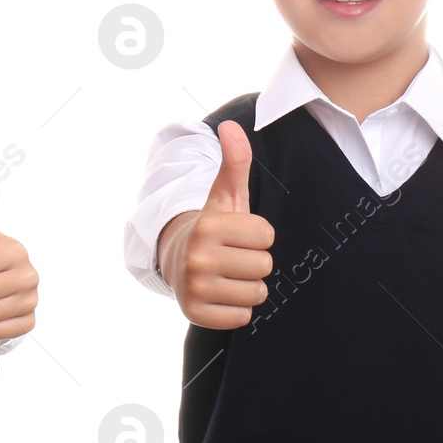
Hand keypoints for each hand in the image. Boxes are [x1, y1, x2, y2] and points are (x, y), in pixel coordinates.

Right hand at [157, 120, 273, 328]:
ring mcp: (194, 288)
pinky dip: (236, 309)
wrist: (177, 259)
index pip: (266, 235)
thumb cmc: (213, 228)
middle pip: (264, 266)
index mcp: (208, 226)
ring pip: (256, 293)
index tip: (239, 234)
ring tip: (228, 275)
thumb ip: (234, 162)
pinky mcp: (194, 313)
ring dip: (247, 286)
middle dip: (255, 262)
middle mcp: (198, 257)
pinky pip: (241, 317)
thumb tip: (231, 126)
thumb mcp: (226, 195)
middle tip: (234, 257)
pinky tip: (221, 294)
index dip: (258, 235)